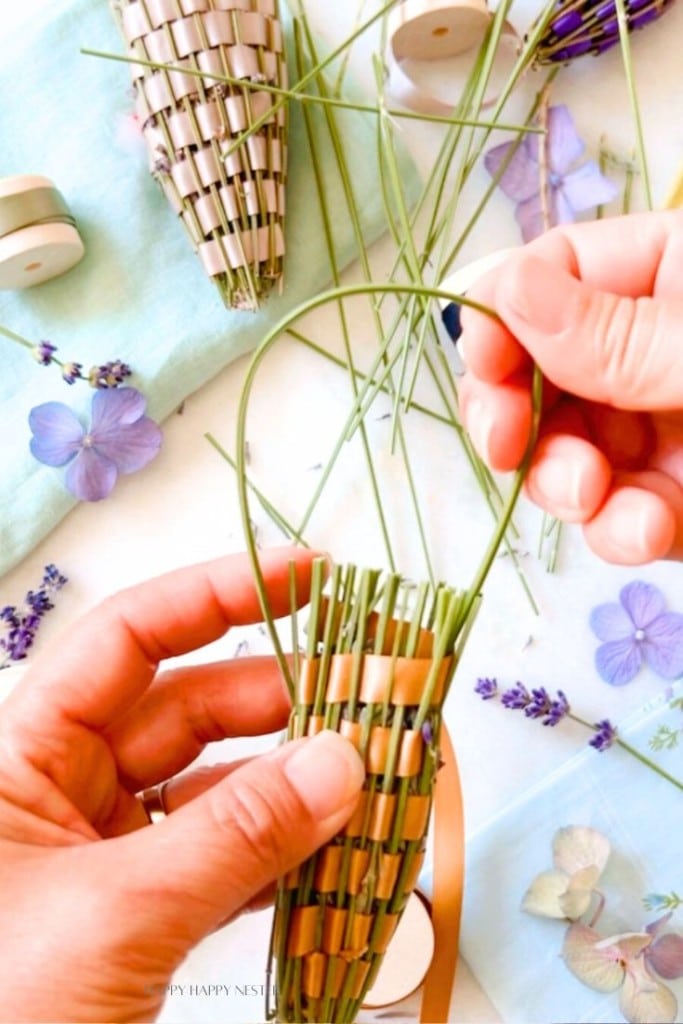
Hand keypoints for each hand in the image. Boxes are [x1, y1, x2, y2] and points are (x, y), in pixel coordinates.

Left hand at [0, 547, 363, 1022]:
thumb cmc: (1, 1011)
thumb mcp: (114, 916)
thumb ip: (235, 836)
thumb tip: (344, 760)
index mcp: (22, 757)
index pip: (128, 639)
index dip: (217, 595)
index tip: (307, 575)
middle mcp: (65, 792)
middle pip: (190, 709)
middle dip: (284, 699)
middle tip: (375, 692)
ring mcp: (109, 856)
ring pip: (219, 789)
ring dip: (299, 784)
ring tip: (377, 774)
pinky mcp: (145, 916)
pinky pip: (227, 861)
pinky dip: (286, 856)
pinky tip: (342, 850)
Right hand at [457, 210, 682, 563]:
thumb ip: (615, 333)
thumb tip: (502, 289)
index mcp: (669, 274)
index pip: (557, 272)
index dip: (505, 315)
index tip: (485, 362)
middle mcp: (653, 348)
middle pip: (540, 371)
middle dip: (516, 415)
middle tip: (504, 445)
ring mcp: (663, 428)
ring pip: (566, 452)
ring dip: (563, 483)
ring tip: (592, 497)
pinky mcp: (679, 500)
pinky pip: (618, 513)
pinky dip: (618, 530)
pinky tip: (646, 533)